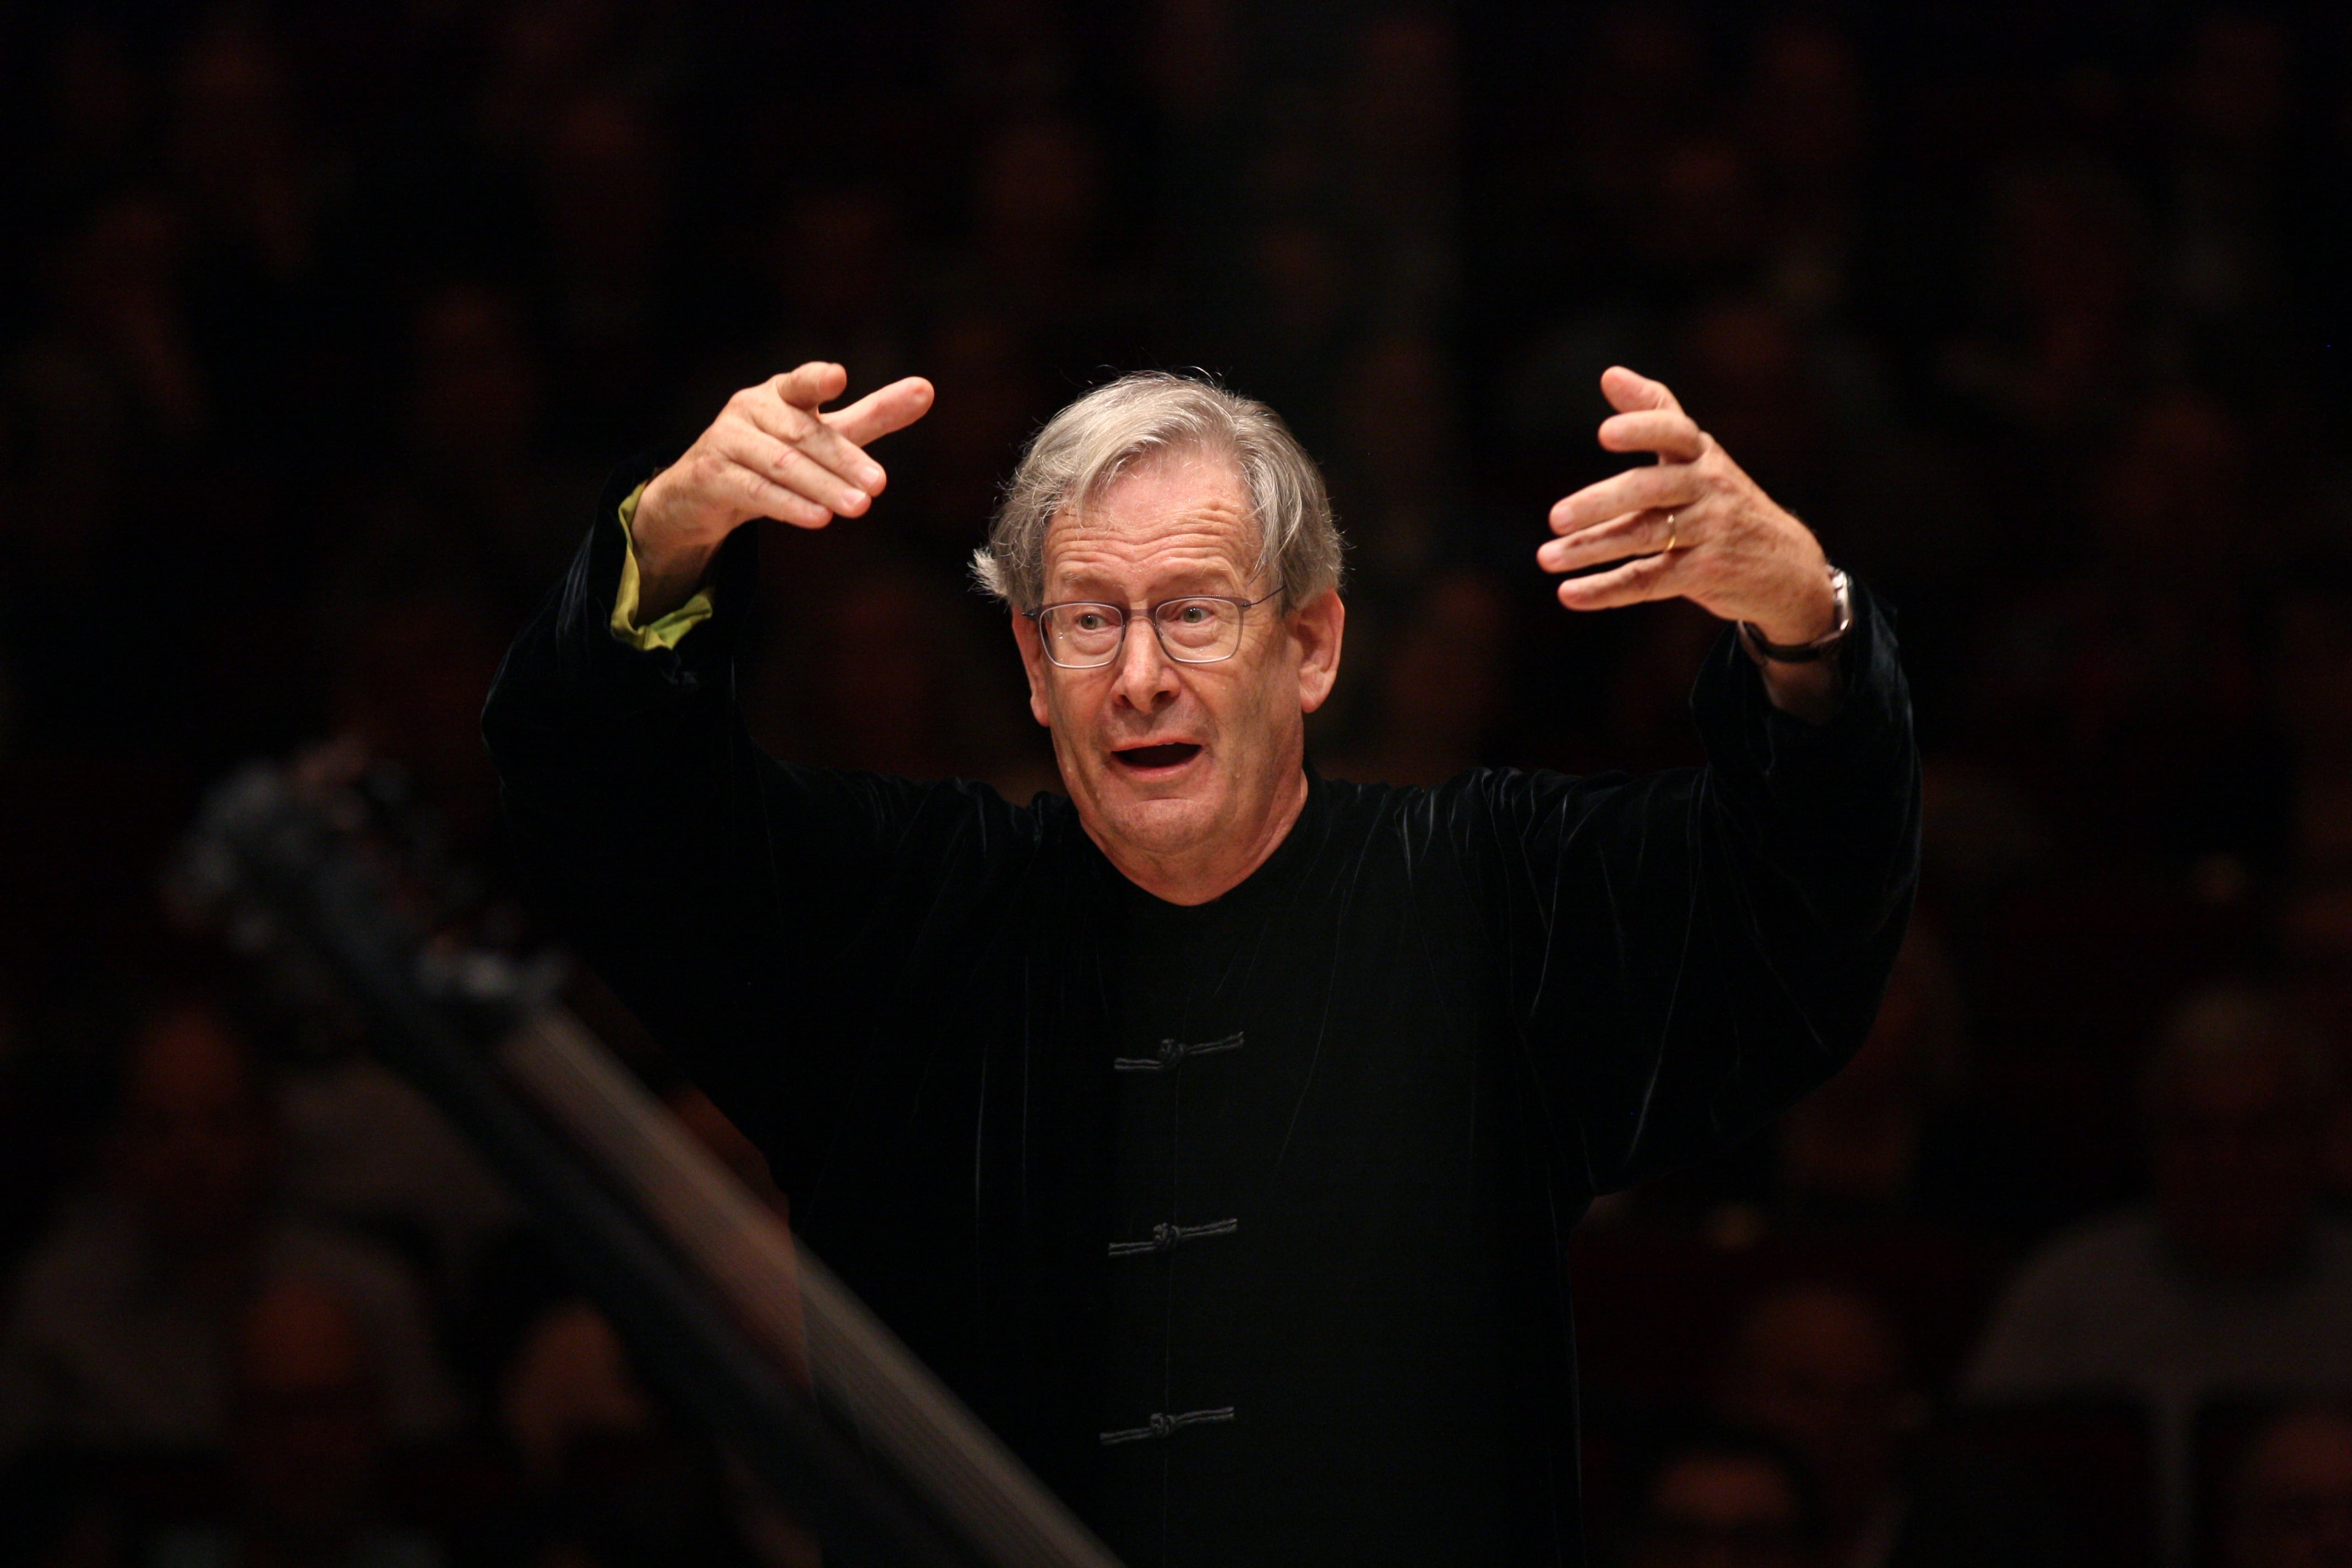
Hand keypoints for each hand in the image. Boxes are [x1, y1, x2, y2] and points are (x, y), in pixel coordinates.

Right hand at [630, 363, 934, 615]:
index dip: (817, 379)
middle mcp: (751, 408)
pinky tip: (818, 518)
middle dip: (843, 460)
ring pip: (781, 465)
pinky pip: (754, 490)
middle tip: (879, 485)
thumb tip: (927, 389)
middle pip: (803, 434)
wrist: (702, 491)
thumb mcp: (826, 433)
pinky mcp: (711, 476)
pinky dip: (788, 505)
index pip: (802, 383)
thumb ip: (873, 414)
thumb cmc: (774, 452)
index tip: (838, 376)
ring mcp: (727, 440)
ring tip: (859, 507)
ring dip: (823, 487)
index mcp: (781, 392)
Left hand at [1536, 367, 1834, 647]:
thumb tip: (1609, 373)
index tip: (1605, 433)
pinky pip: (1649, 580)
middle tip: (1555, 516)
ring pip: (1644, 536)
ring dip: (1591, 549)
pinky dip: (1607, 589)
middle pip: (1650, 490)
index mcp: (1701, 455)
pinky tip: (1569, 593)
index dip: (1641, 430)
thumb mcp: (1697, 457)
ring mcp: (1710, 531)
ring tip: (1546, 557)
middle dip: (1601, 503)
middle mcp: (1709, 488)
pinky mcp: (1706, 573)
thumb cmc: (1724, 503)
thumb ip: (1653, 416)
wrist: (1786, 566)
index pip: (1673, 432)